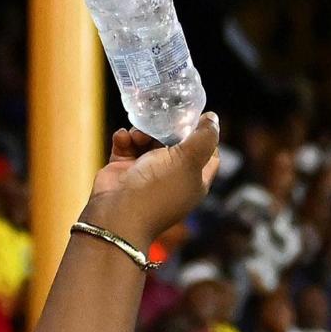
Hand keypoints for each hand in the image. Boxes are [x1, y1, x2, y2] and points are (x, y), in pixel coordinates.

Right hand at [80, 115, 224, 248]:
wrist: (117, 215)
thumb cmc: (157, 189)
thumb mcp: (189, 160)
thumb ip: (205, 137)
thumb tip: (213, 118)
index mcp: (193, 179)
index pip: (208, 153)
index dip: (205, 134)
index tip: (195, 117)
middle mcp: (172, 176)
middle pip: (175, 142)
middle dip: (167, 128)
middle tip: (160, 118)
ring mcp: (146, 173)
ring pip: (148, 141)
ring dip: (142, 132)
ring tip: (137, 135)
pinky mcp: (124, 169)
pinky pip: (126, 146)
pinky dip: (124, 139)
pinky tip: (122, 138)